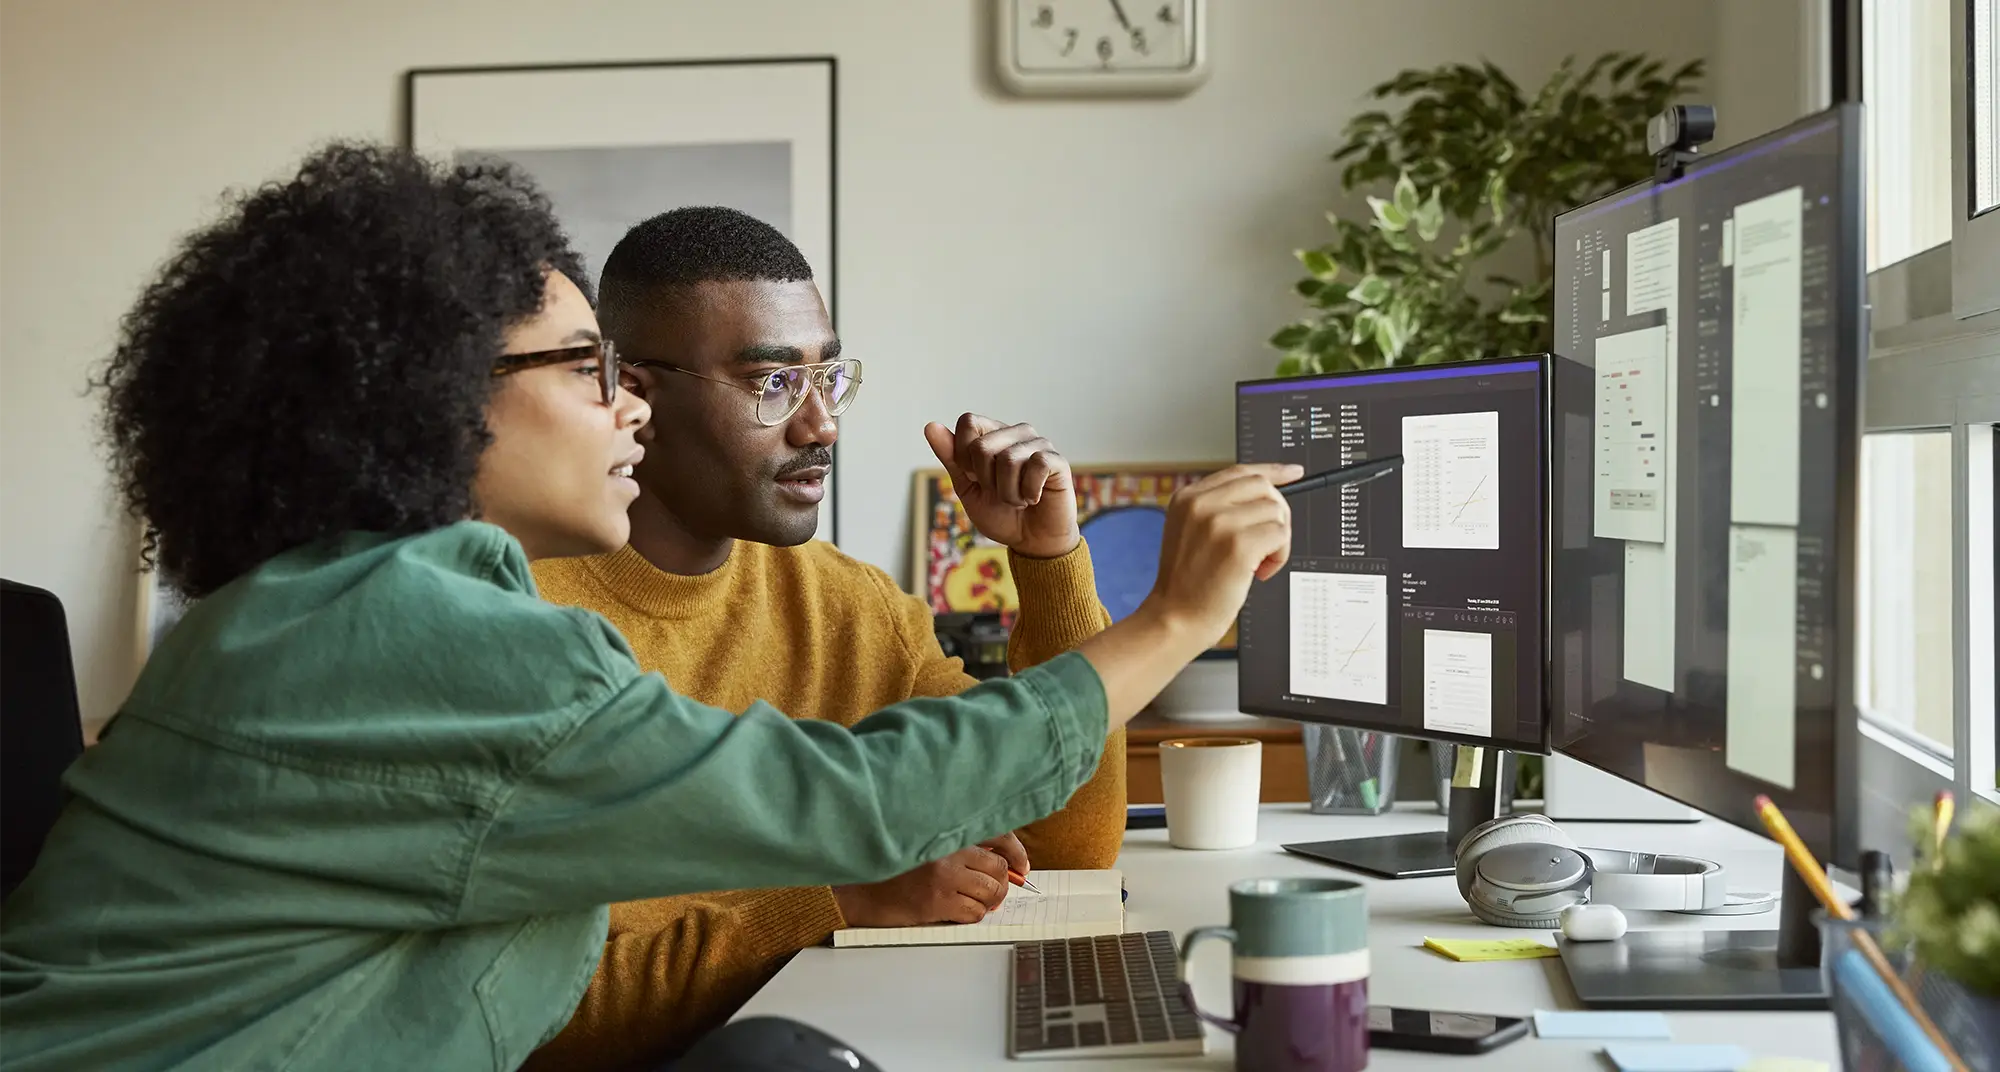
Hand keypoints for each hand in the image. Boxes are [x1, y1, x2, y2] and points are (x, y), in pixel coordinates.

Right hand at [832, 833, 1029, 928]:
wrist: (862, 889)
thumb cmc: (894, 867)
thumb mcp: (927, 843)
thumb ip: (958, 845)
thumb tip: (1002, 861)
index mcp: (947, 830)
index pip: (998, 834)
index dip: (1016, 852)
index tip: (1021, 867)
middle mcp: (947, 849)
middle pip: (998, 868)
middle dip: (1002, 882)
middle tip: (995, 890)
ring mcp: (943, 877)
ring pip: (991, 892)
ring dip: (990, 900)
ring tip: (979, 901)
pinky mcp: (936, 902)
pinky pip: (974, 912)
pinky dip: (974, 915)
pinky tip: (962, 911)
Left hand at [924, 414, 1078, 559]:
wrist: (1031, 542)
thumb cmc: (1001, 514)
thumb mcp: (967, 488)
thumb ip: (951, 458)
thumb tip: (930, 426)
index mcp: (993, 435)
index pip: (968, 422)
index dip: (963, 456)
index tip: (976, 479)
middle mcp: (1017, 433)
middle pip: (983, 445)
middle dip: (985, 480)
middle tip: (1001, 493)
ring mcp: (1039, 444)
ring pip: (1008, 459)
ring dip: (1007, 492)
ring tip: (1018, 499)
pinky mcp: (1057, 460)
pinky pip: (1035, 466)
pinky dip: (1028, 492)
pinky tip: (1034, 498)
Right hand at [1145, 463, 1300, 645]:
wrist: (1174, 618)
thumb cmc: (1187, 584)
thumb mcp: (1190, 532)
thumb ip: (1218, 509)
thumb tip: (1266, 496)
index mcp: (1188, 497)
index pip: (1241, 472)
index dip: (1273, 472)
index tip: (1294, 473)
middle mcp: (1201, 504)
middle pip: (1263, 487)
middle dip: (1277, 514)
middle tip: (1268, 542)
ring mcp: (1219, 522)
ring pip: (1276, 512)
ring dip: (1277, 541)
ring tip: (1257, 563)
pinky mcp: (1238, 545)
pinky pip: (1280, 535)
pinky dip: (1279, 557)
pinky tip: (1260, 572)